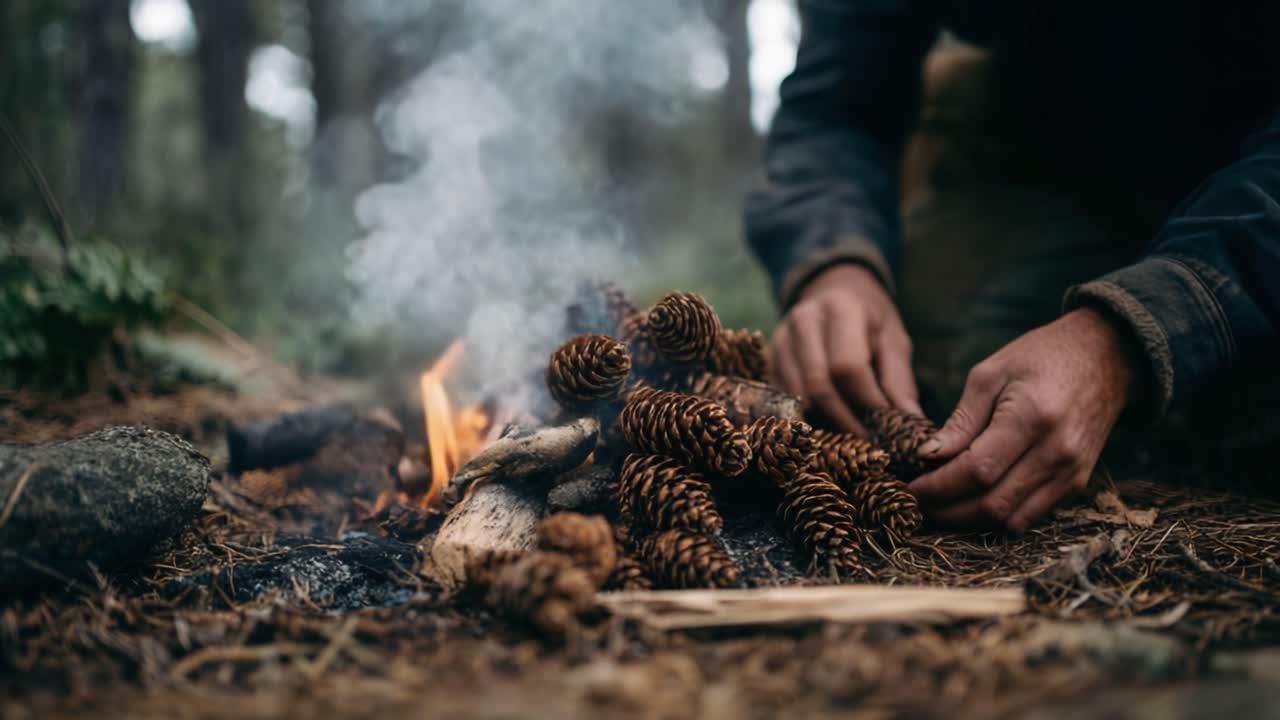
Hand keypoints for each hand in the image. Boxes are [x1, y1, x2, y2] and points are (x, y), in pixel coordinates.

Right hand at [771, 264, 921, 433]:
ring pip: (797, 395)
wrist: (833, 290)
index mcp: (841, 309)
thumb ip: (898, 380)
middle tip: (866, 442)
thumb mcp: (893, 339)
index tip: (885, 427)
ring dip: (824, 421)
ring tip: (849, 434)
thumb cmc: (869, 318)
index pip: (847, 366)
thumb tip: (910, 421)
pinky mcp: (770, 357)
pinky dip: (806, 415)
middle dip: (844, 419)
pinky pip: (784, 397)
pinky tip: (828, 422)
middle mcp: (804, 320)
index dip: (866, 402)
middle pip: (818, 384)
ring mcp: (781, 338)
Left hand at [909, 308, 1145, 530]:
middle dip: (948, 510)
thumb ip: (961, 418)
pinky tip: (974, 502)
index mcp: (1031, 417)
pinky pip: (1032, 515)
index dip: (939, 487)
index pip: (977, 469)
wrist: (1107, 356)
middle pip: (992, 503)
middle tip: (919, 503)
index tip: (912, 489)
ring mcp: (1072, 471)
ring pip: (1011, 518)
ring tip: (941, 506)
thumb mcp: (991, 372)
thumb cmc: (1042, 356)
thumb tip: (929, 455)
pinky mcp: (1078, 482)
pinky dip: (999, 517)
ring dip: (971, 520)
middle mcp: (1057, 451)